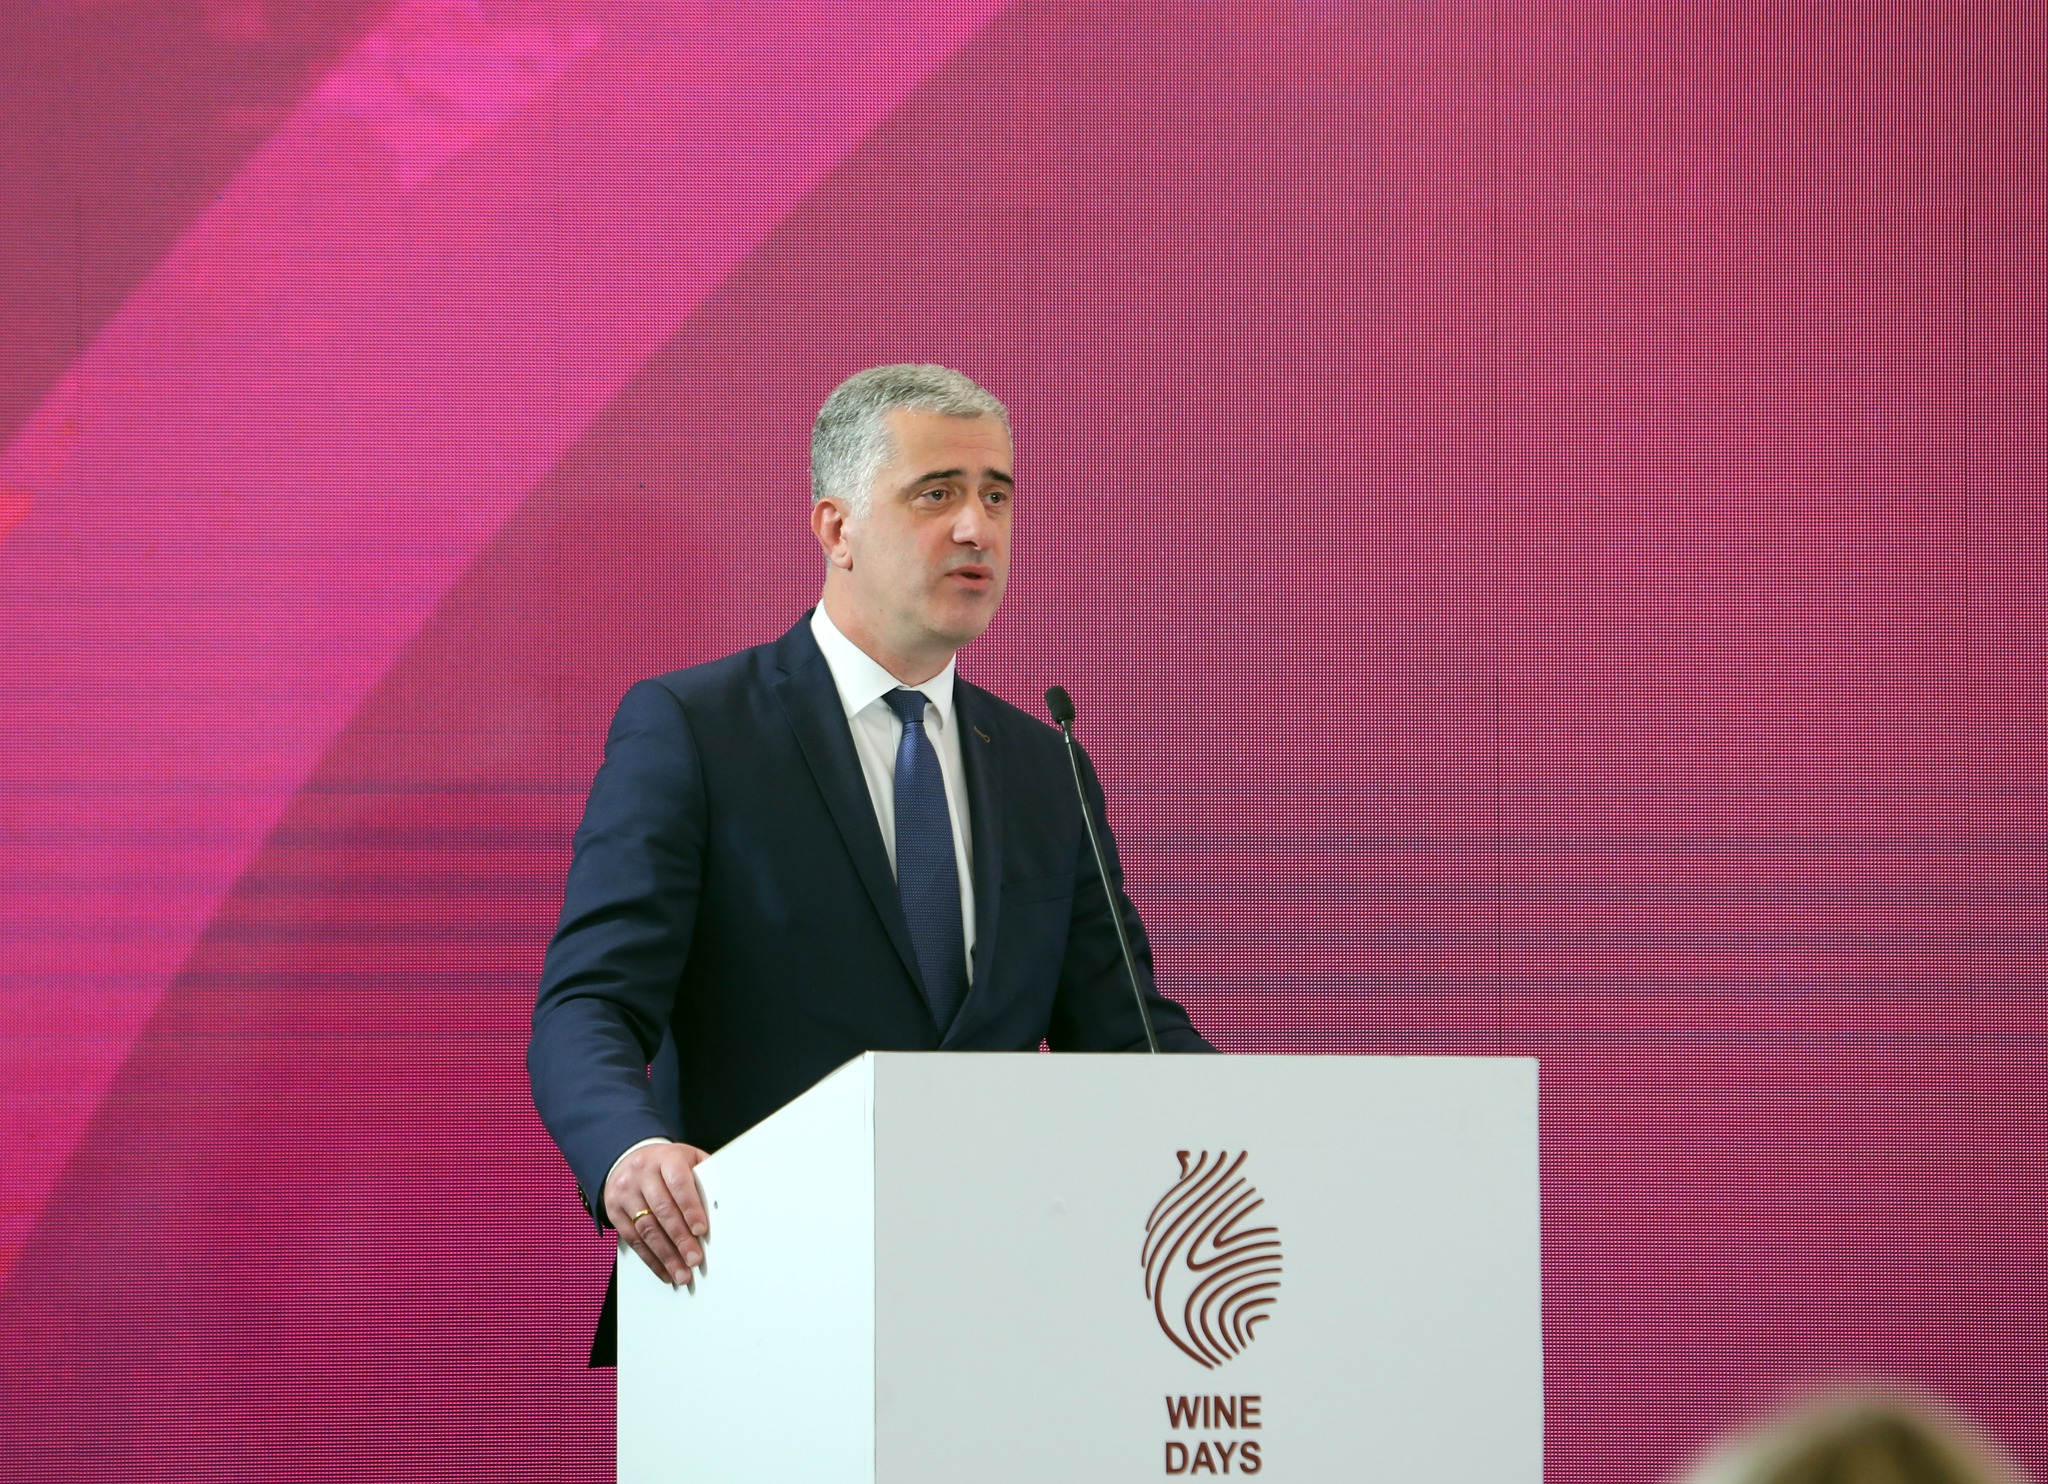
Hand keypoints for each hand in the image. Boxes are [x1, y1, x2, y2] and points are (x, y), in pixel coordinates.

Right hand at [605, 1141, 711, 1287]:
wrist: (629, 1158)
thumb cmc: (667, 1163)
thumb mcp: (688, 1160)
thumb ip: (704, 1178)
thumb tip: (722, 1205)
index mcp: (666, 1158)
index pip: (678, 1183)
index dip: (690, 1208)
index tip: (701, 1230)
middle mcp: (642, 1173)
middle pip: (662, 1210)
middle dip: (680, 1238)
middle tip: (694, 1259)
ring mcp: (625, 1192)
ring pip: (646, 1228)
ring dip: (665, 1255)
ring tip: (681, 1273)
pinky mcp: (614, 1210)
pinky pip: (632, 1239)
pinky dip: (650, 1259)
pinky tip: (664, 1270)